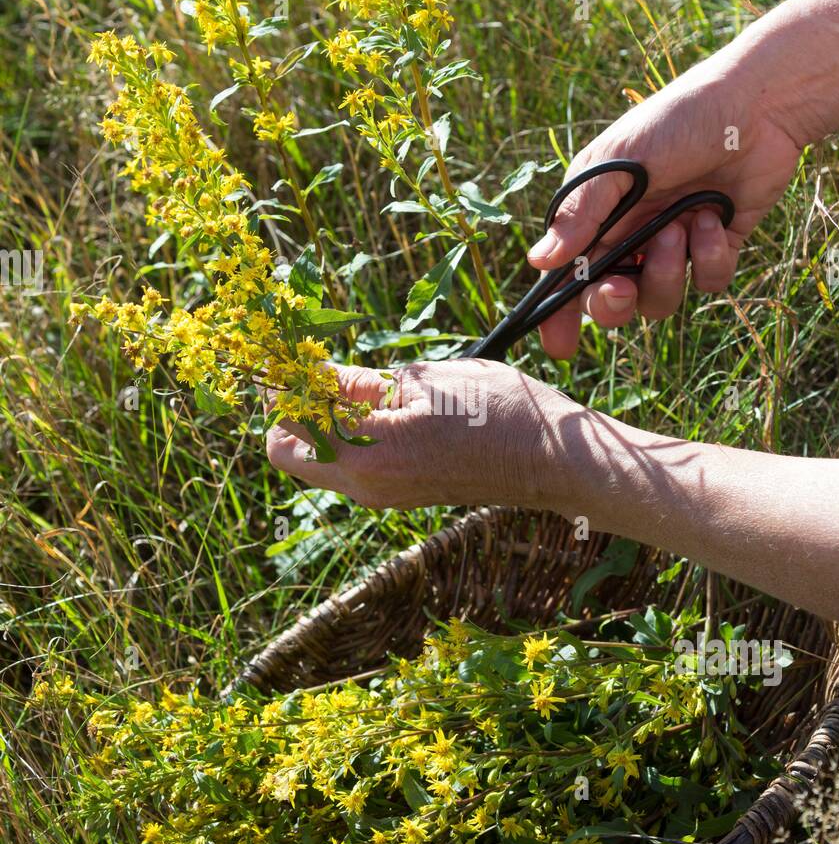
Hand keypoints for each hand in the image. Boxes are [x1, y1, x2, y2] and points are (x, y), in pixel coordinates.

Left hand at [266, 358, 578, 514]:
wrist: (551, 460)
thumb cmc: (500, 413)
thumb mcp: (427, 381)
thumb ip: (362, 382)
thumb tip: (315, 372)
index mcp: (367, 455)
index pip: (287, 422)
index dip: (282, 381)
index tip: (287, 349)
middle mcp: (364, 486)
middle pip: (287, 450)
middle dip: (290, 407)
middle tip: (314, 366)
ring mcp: (380, 494)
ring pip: (317, 457)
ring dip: (319, 417)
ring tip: (351, 377)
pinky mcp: (396, 493)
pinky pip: (347, 462)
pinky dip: (345, 431)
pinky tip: (375, 399)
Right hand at [528, 54, 801, 357]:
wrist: (756, 105)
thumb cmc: (677, 121)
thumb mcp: (619, 163)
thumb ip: (581, 215)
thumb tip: (539, 261)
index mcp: (595, 215)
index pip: (567, 277)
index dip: (559, 315)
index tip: (561, 345)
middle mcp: (630, 235)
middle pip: (610, 302)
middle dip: (614, 304)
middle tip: (623, 288)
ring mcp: (673, 244)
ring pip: (660, 300)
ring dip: (667, 271)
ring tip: (681, 224)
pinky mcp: (715, 246)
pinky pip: (706, 281)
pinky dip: (709, 255)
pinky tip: (713, 216)